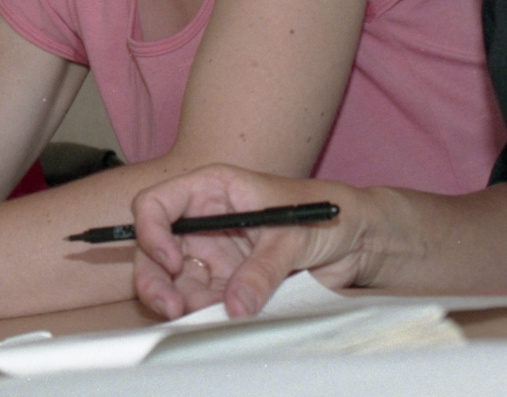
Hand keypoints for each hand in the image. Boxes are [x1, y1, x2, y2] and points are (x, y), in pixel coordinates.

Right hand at [130, 165, 362, 319]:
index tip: (171, 262)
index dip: (151, 232)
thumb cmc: (324, 214)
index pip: (155, 204)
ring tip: (203, 315)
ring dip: (179, 301)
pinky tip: (221, 317)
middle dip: (154, 279)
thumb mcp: (292, 236)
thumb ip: (262, 270)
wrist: (355, 240)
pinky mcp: (226, 282)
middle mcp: (202, 220)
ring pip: (172, 280)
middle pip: (154, 249)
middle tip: (172, 307)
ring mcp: (211, 253)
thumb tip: (235, 306)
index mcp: (210, 189)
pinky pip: (201, 300)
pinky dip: (204, 312)